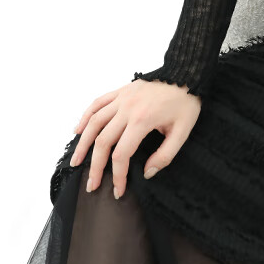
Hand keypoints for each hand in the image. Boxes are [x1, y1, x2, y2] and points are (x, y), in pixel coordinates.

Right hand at [69, 79, 201, 198]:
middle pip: (103, 141)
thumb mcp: (183, 132)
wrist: (186, 73)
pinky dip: (85, 117)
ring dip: (83, 144)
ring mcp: (122, 97)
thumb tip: (147, 173)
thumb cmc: (185, 103)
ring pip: (94, 122)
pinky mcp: (121, 90)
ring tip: (76, 162)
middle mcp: (127, 108)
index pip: (121, 154)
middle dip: (96, 166)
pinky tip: (78, 130)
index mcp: (142, 120)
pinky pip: (97, 103)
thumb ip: (165, 155)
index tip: (118, 190)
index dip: (118, 175)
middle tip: (91, 185)